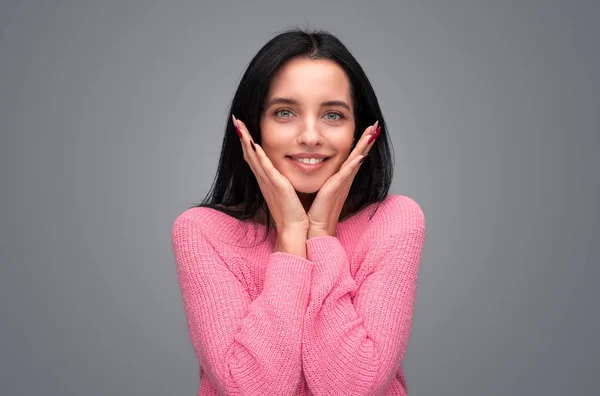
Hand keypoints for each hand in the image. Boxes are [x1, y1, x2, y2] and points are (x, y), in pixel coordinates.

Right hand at [233, 115, 309, 233]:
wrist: (295, 230)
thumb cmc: (294, 214)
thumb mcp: (288, 193)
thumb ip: (286, 182)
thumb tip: (287, 175)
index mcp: (267, 181)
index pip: (255, 157)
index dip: (247, 142)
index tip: (243, 126)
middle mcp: (264, 180)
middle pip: (249, 154)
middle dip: (242, 136)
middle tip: (236, 119)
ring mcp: (268, 182)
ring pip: (253, 157)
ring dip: (246, 140)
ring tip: (239, 124)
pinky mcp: (276, 185)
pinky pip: (264, 166)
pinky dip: (258, 154)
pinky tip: (252, 142)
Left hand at [307, 121, 380, 237]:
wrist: (315, 229)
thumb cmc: (315, 212)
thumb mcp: (320, 190)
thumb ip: (322, 179)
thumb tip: (313, 167)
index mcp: (340, 179)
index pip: (353, 156)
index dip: (361, 142)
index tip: (368, 129)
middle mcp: (344, 180)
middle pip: (359, 154)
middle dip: (368, 139)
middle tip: (376, 124)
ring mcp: (341, 184)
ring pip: (356, 161)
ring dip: (364, 147)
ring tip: (372, 133)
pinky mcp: (335, 190)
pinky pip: (346, 175)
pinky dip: (353, 165)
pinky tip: (360, 156)